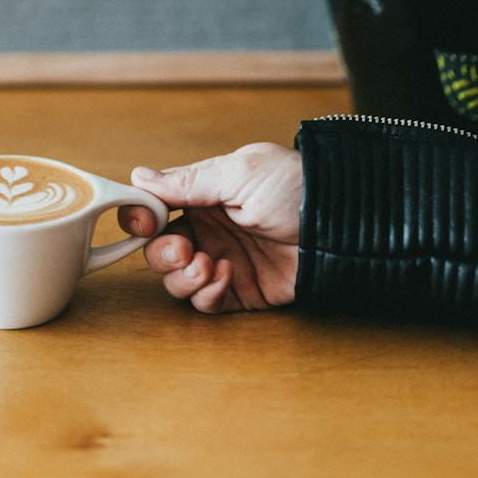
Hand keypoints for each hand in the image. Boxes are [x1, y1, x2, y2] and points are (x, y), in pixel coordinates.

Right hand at [119, 143, 302, 313]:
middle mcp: (209, 228)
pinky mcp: (241, 291)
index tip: (144, 222)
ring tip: (207, 265)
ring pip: (177, 280)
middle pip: (159, 249)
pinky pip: (206, 302)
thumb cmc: (294, 187)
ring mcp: (223, 260)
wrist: (338, 225)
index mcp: (203, 194)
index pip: (156, 206)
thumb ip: (189, 182)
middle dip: (162, 253)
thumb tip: (139, 176)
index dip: (142, 216)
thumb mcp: (239, 174)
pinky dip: (207, 294)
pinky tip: (227, 276)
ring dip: (183, 277)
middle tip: (183, 250)